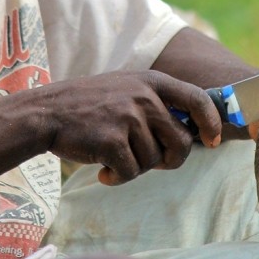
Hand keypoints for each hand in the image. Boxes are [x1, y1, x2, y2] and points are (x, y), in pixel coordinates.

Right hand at [36, 71, 222, 185]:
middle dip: (171, 159)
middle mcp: (144, 97)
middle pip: (181, 141)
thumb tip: (193, 133)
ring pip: (153, 160)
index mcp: (151, 81)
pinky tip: (103, 169)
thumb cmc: (89, 105)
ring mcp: (128, 118)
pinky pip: (130, 173)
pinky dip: (117, 177)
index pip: (198, 99)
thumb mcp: (126, 88)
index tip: (212, 141)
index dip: (211, 123)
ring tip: (114, 155)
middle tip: (153, 163)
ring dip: (136, 167)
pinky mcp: (112, 141)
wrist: (46, 113)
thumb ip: (156, 103)